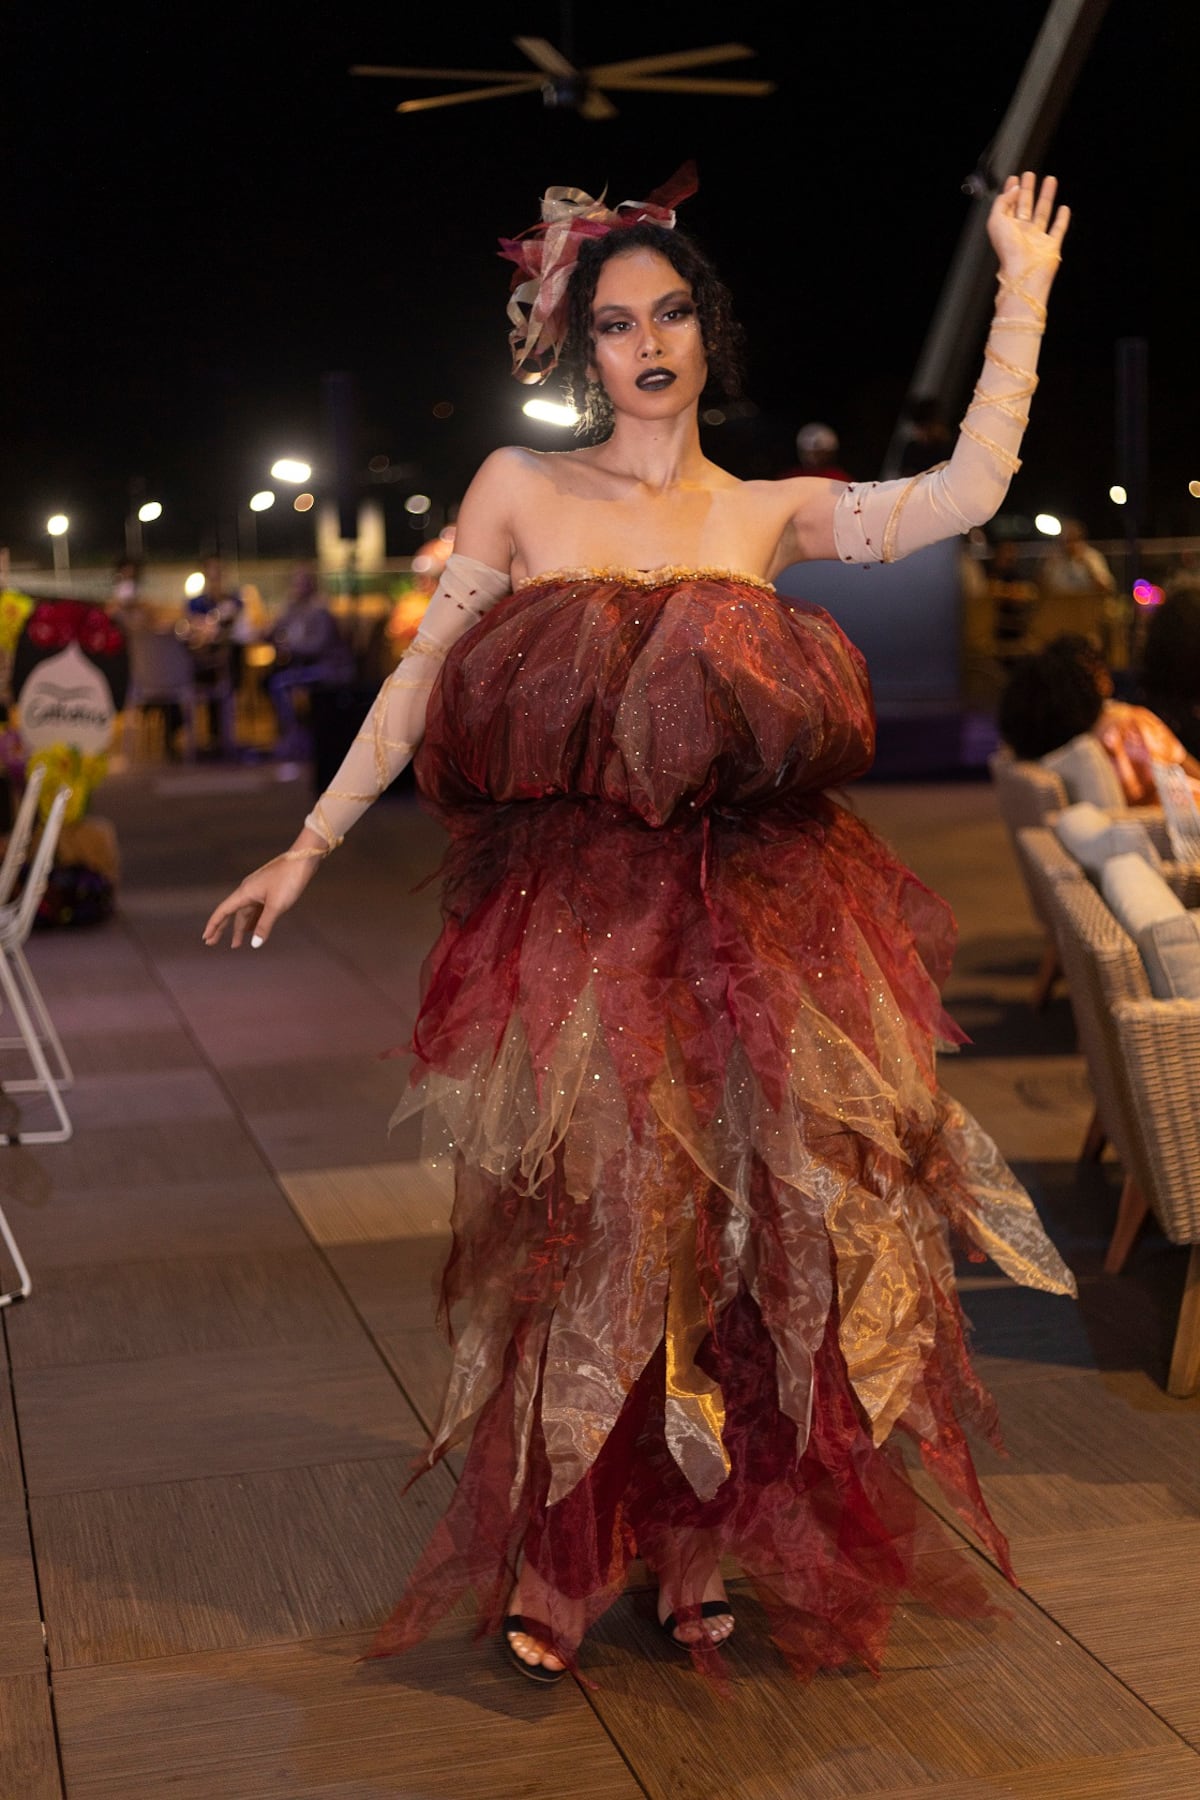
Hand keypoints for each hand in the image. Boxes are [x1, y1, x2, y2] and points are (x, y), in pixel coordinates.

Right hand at [202, 848, 319, 948]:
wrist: (303, 859)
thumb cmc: (289, 879)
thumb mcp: (277, 906)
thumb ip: (264, 925)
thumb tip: (255, 944)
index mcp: (245, 893)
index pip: (223, 911)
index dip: (214, 925)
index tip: (206, 938)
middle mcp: (248, 891)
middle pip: (232, 913)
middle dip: (223, 929)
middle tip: (213, 943)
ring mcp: (259, 890)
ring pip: (245, 912)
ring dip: (241, 927)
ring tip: (237, 942)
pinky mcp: (269, 890)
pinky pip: (256, 909)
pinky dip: (253, 920)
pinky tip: (254, 929)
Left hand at [988, 171, 1069, 287]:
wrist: (1025, 272)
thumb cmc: (1008, 251)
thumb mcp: (996, 221)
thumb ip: (1003, 202)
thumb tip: (1014, 188)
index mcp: (1007, 228)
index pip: (1008, 205)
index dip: (1010, 191)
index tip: (1014, 178)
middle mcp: (1022, 233)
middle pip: (1025, 206)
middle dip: (1027, 189)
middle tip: (1029, 175)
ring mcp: (1037, 239)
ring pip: (1043, 212)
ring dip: (1046, 196)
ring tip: (1050, 180)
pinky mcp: (1052, 245)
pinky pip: (1058, 229)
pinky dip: (1062, 219)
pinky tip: (1064, 208)